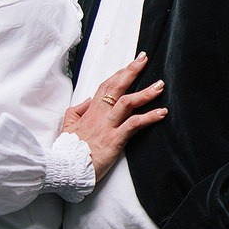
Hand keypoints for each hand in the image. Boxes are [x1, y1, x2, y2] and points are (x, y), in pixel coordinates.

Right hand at [63, 53, 167, 177]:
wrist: (67, 168)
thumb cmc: (69, 150)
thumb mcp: (68, 126)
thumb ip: (77, 110)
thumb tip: (88, 99)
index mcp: (90, 111)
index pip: (105, 86)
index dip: (119, 73)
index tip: (130, 63)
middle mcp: (100, 115)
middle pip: (116, 87)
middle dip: (131, 71)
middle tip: (144, 59)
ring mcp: (108, 126)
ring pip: (127, 102)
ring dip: (146, 93)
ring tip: (159, 86)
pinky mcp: (115, 140)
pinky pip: (134, 124)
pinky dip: (149, 117)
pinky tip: (161, 112)